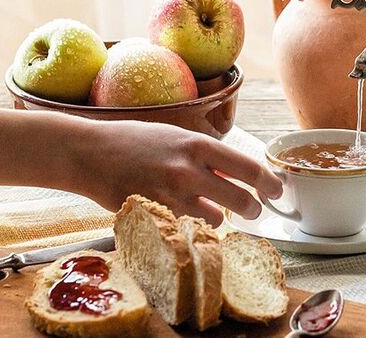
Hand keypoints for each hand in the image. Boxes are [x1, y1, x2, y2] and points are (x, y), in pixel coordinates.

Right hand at [79, 119, 281, 226]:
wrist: (89, 153)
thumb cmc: (135, 141)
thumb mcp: (176, 137)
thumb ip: (207, 156)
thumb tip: (239, 174)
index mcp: (197, 145)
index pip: (247, 167)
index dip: (268, 182)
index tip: (276, 189)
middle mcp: (188, 171)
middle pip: (240, 200)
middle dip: (253, 208)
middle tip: (253, 209)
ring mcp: (171, 196)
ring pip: (214, 219)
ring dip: (216, 217)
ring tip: (206, 207)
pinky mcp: (154, 215)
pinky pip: (186, 227)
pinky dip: (189, 224)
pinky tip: (180, 212)